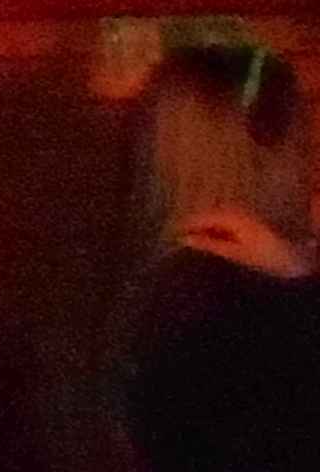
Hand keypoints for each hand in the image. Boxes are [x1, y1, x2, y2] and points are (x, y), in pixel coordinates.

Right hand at [177, 207, 319, 280]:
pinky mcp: (251, 224)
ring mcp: (245, 217)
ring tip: (191, 241)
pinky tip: (212, 241)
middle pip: (209, 216)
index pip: (200, 217)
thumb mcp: (237, 253)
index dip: (184, 225)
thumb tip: (184, 239)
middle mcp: (238, 211)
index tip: (169, 234)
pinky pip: (227, 224)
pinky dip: (216, 231)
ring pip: (218, 220)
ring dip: (205, 229)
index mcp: (233, 216)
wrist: (302, 260)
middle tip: (177, 238)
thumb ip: (210, 244)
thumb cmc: (270, 258)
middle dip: (193, 225)